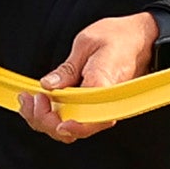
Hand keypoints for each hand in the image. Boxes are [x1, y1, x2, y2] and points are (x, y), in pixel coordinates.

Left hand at [23, 12, 154, 143]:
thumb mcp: (87, 43)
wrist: (140, 38)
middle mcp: (106, 105)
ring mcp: (100, 109)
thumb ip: (67, 68)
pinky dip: (52, 116)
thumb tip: (49, 85)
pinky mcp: (94, 108)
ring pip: (70, 130)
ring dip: (44, 120)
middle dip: (45, 120)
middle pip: (74, 130)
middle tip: (32, 97)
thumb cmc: (120, 37)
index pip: (89, 119)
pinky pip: (72, 120)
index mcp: (106, 86)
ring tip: (29, 99)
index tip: (47, 111)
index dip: (69, 125)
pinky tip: (39, 102)